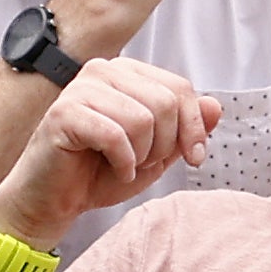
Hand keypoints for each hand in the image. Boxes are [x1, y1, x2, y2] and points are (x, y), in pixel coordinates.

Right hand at [0, 54, 215, 253]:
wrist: (55, 200)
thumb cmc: (101, 172)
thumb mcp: (158, 151)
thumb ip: (186, 127)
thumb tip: (216, 105)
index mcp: (126, 73)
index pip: (179, 87)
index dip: (194, 127)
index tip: (194, 157)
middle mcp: (103, 71)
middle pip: (165, 102)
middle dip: (165, 144)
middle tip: (145, 162)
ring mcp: (80, 89)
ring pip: (143, 119)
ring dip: (143, 155)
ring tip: (126, 165)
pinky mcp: (63, 114)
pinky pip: (116, 136)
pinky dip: (123, 163)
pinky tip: (113, 169)